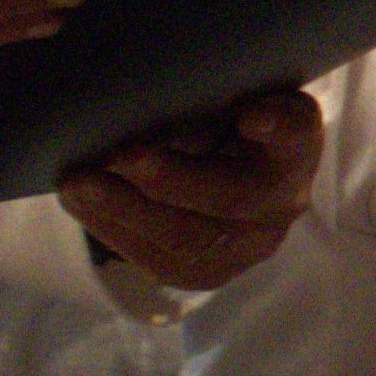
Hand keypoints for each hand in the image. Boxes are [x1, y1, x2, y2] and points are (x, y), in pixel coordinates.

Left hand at [62, 85, 319, 292]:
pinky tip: (83, 205)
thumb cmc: (218, 126)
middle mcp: (284, 200)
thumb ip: (202, 102)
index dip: (279, 128)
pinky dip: (114, 229)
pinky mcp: (211, 273)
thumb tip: (142, 105)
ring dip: (126, 211)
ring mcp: (251, 244)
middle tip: (122, 157)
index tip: (252, 117)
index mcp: (294, 145)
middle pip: (234, 195)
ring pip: (190, 240)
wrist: (226, 178)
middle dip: (171, 179)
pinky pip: (160, 261)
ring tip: (79, 186)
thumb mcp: (221, 103)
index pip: (297, 133)